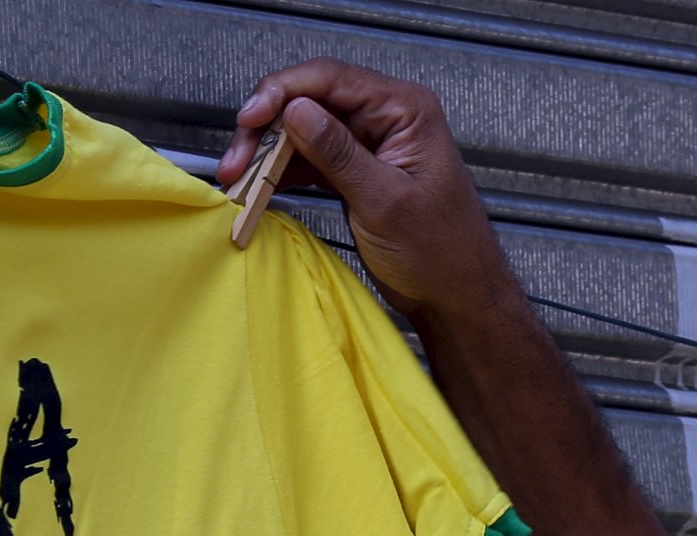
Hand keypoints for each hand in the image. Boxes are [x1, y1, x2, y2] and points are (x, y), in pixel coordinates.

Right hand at [222, 60, 510, 322]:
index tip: (250, 119)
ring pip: (304, 129)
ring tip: (240, 178)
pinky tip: (261, 185)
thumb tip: (296, 110)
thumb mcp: (384, 201)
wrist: (458, 297)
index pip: (331, 78)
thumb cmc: (442, 253)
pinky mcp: (357, 170)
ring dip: (269, 151)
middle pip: (311, 100)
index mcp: (405, 110)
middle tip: (238, 160)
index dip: (282, 92)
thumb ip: (339, 153)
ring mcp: (370, 143)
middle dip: (268, 126)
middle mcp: (387, 118)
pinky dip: (283, 170)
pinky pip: (311, 157)